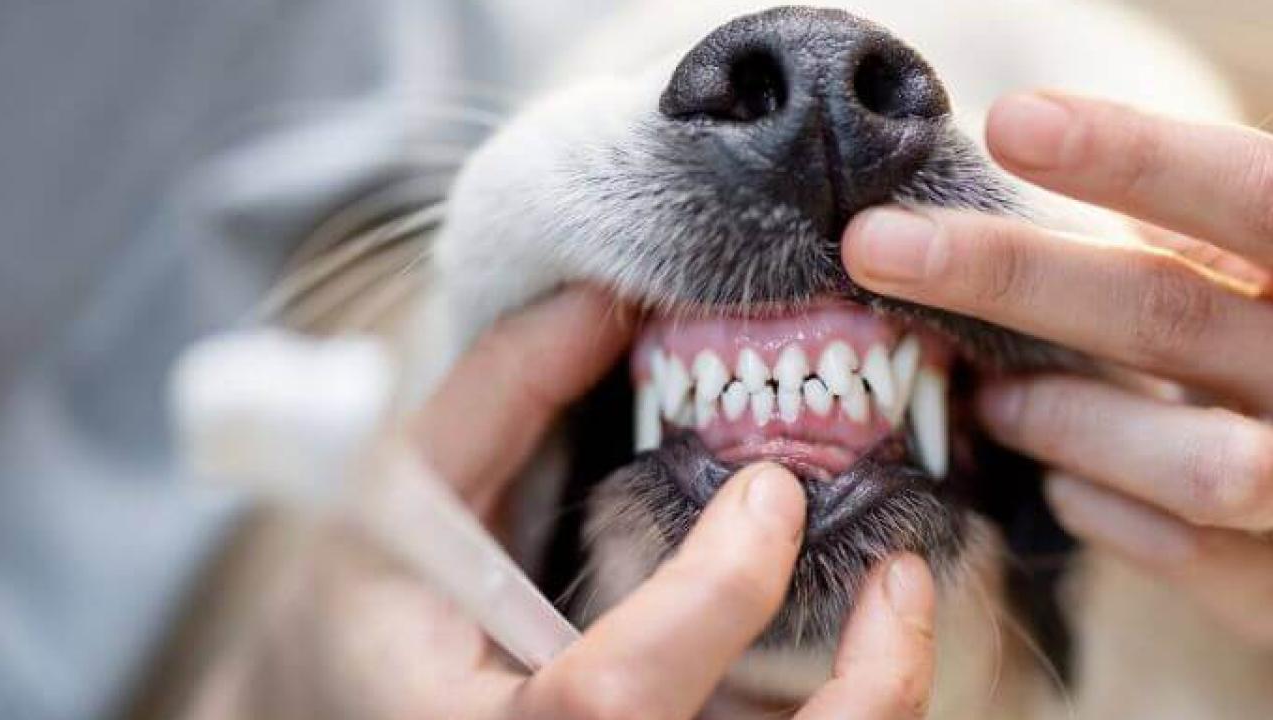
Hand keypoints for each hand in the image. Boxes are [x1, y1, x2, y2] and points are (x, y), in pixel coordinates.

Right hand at [197, 288, 936, 719]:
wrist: (368, 712)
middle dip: (859, 691)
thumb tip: (607, 295)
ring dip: (878, 711)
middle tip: (897, 578)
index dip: (711, 600)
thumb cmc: (371, 619)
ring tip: (905, 608)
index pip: (606, 704)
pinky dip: (853, 716)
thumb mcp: (402, 502)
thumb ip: (499, 400)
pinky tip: (876, 655)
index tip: (771, 492)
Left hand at [841, 92, 1272, 657]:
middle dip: (1012, 276)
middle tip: (882, 248)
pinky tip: (1063, 478)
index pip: (1263, 193)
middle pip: (1179, 317)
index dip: (1133, 154)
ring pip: (1189, 461)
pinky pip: (1175, 553)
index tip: (1008, 122)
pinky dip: (1094, 507)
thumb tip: (1022, 170)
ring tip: (992, 397)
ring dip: (1059, 419)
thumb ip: (1202, 229)